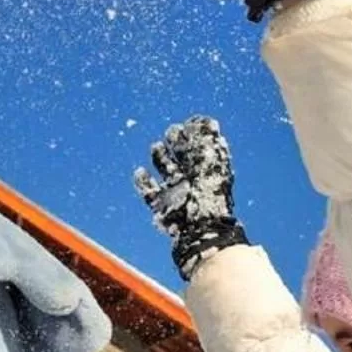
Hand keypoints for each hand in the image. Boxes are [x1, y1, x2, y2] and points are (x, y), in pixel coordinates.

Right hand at [133, 115, 247, 280]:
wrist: (201, 229)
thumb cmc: (210, 196)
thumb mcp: (212, 164)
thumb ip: (208, 143)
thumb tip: (207, 121)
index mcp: (205, 171)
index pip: (198, 149)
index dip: (193, 135)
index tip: (186, 124)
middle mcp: (191, 181)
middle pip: (182, 159)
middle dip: (177, 144)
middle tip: (172, 132)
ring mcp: (176, 193)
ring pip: (166, 172)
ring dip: (160, 158)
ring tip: (156, 146)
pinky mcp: (162, 207)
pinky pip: (150, 194)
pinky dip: (143, 183)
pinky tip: (138, 172)